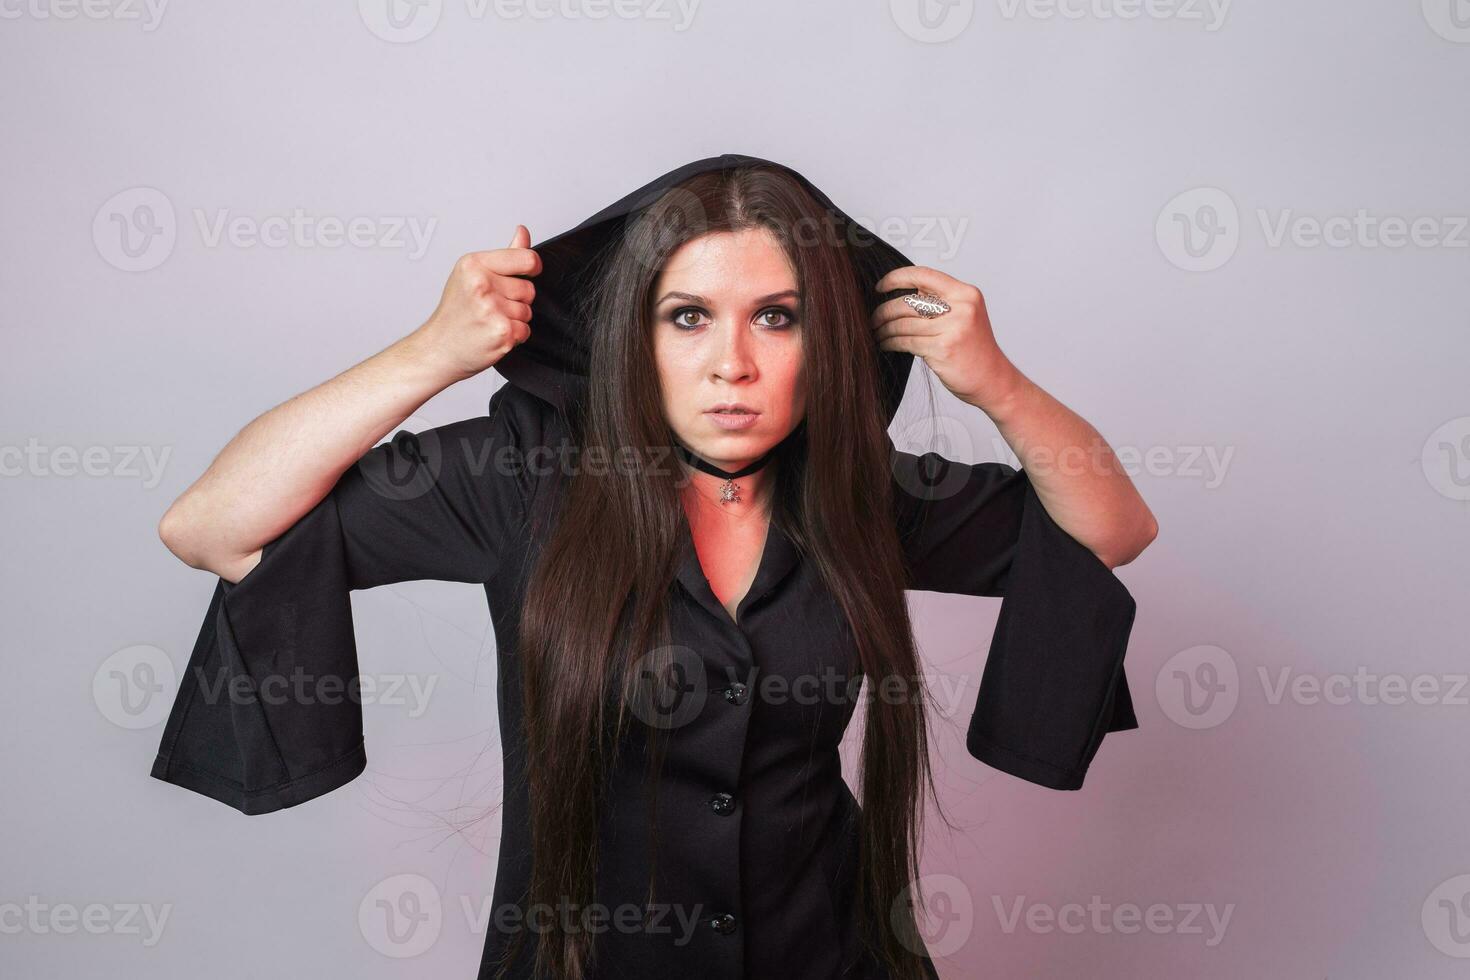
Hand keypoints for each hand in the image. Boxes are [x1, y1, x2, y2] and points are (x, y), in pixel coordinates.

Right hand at [413, 225, 541, 382]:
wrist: (439, 347)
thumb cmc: (455, 312)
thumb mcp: (472, 274)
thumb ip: (505, 255)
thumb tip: (523, 232)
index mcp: (474, 264)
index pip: (527, 258)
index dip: (532, 267)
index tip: (527, 273)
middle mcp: (481, 284)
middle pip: (529, 289)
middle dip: (517, 299)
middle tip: (491, 306)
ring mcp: (492, 309)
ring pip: (527, 311)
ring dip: (515, 319)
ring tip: (490, 320)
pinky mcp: (501, 331)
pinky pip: (525, 330)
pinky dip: (514, 336)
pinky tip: (493, 334)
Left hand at [871, 265, 1019, 413]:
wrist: (993, 379)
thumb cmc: (975, 350)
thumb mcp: (965, 315)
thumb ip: (940, 301)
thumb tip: (902, 292)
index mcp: (966, 294)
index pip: (923, 275)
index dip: (896, 278)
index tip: (880, 287)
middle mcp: (962, 307)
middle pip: (908, 301)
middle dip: (884, 311)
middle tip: (874, 319)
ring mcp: (953, 328)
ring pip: (903, 323)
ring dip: (884, 329)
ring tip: (877, 333)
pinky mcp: (942, 349)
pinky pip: (906, 341)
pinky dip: (891, 342)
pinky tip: (886, 344)